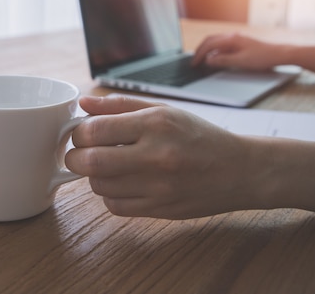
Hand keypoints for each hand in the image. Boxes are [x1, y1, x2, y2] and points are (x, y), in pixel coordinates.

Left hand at [65, 95, 264, 218]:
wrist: (239, 171)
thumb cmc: (200, 136)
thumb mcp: (164, 110)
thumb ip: (121, 106)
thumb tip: (83, 104)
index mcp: (156, 123)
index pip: (95, 130)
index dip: (79, 132)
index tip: (83, 133)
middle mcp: (157, 155)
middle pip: (90, 162)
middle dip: (75, 157)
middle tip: (80, 153)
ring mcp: (159, 187)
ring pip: (99, 186)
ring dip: (94, 176)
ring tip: (108, 165)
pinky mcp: (160, 210)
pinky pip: (115, 206)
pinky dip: (110, 195)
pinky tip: (123, 183)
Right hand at [191, 33, 285, 70]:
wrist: (278, 54)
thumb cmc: (262, 58)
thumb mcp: (241, 62)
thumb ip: (223, 61)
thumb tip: (208, 60)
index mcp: (231, 39)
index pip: (209, 45)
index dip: (199, 54)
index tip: (194, 63)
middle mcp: (232, 36)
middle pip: (210, 40)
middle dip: (200, 50)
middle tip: (194, 61)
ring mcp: (236, 39)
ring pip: (216, 42)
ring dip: (206, 50)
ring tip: (201, 60)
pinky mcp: (240, 43)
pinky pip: (222, 45)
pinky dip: (214, 51)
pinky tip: (215, 58)